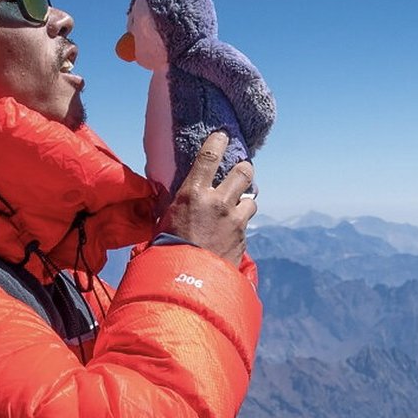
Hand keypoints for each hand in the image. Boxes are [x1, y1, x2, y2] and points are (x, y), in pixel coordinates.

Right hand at [160, 132, 257, 265]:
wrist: (183, 281)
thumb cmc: (166, 249)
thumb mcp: (166, 218)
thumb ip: (179, 202)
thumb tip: (180, 193)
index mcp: (193, 193)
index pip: (209, 157)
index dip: (218, 142)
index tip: (223, 136)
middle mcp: (217, 202)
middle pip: (244, 172)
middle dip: (245, 170)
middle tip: (241, 172)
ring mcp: (233, 221)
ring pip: (251, 200)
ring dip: (245, 202)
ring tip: (237, 208)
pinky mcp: (242, 239)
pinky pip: (246, 225)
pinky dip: (241, 226)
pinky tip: (231, 233)